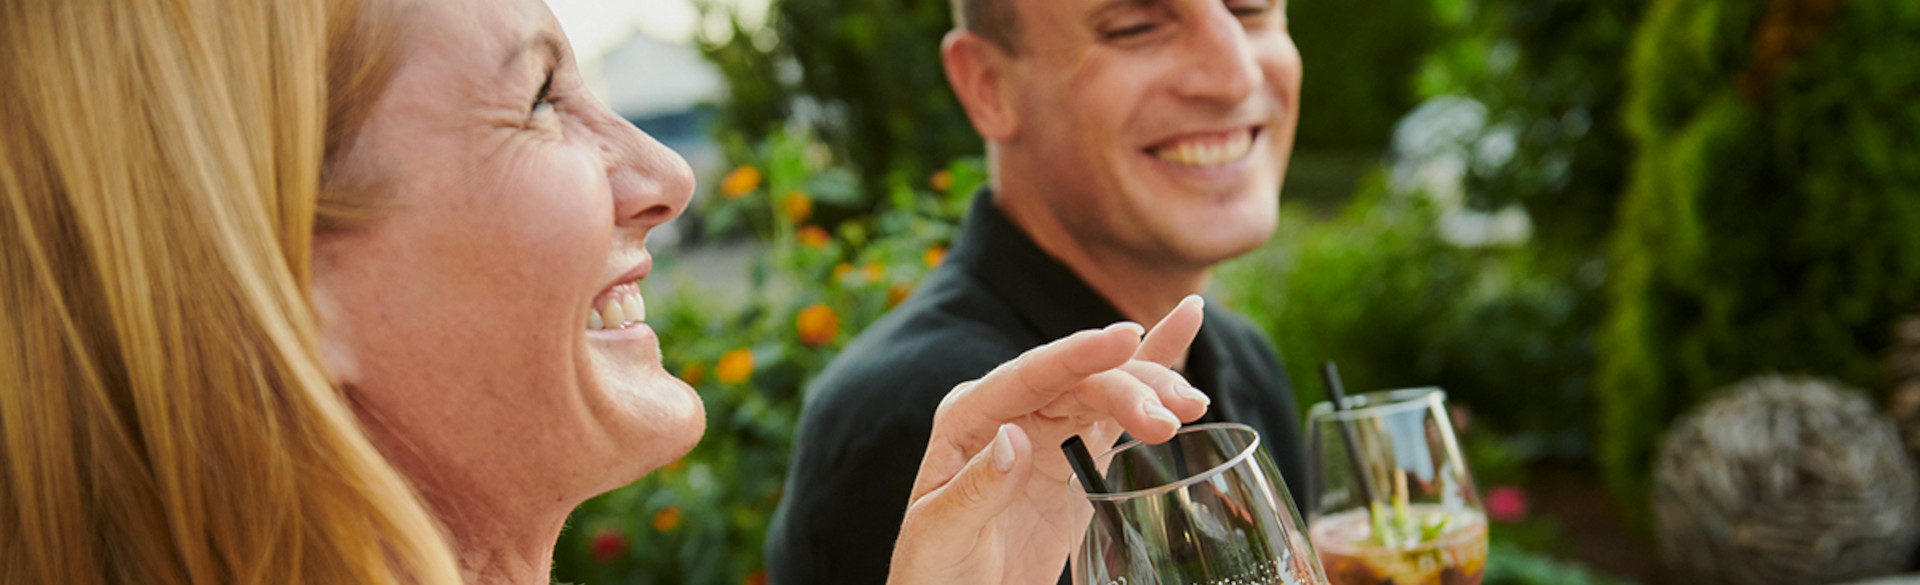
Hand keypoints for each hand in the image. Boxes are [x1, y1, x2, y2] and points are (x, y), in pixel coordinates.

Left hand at [887, 295, 1209, 584]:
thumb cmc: (937, 569)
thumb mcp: (940, 536)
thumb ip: (974, 491)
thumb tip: (1012, 439)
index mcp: (968, 417)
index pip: (1030, 376)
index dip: (1080, 355)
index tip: (1127, 338)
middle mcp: (1009, 411)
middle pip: (1078, 382)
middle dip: (1130, 387)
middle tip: (1173, 414)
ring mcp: (1046, 429)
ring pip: (1105, 391)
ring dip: (1152, 388)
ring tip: (1193, 405)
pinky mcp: (1076, 452)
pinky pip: (1118, 411)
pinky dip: (1152, 377)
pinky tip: (1183, 329)